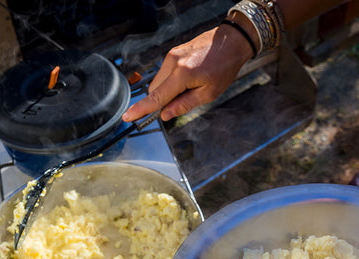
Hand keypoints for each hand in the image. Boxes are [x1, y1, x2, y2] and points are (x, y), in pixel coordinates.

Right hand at [122, 22, 253, 122]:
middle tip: (177, 108)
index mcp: (181, 75)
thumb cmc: (224, 67)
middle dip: (160, 102)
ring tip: (190, 91)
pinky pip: (165, 73)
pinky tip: (187, 83)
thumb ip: (184, 104)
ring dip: (166, 92)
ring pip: (159, 82)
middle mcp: (172, 63)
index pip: (156, 97)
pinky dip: (170, 83)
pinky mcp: (173, 53)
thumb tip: (165, 114)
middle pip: (154, 90)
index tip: (128, 117)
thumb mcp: (208, 93)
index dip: (141, 110)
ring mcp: (171, 55)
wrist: (231, 41)